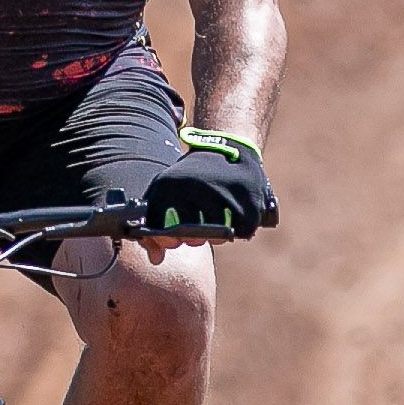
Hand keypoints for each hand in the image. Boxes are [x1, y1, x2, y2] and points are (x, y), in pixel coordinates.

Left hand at [137, 129, 275, 239]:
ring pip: (218, 237)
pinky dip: (241, 229)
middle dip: (194, 238)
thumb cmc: (193, 174)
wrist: (228, 145)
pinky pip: (243, 231)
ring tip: (218, 219)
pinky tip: (236, 216)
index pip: (160, 231)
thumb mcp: (167, 189)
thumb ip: (156, 223)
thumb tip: (155, 259)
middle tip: (199, 227)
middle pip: (191, 238)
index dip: (166, 240)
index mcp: (168, 186)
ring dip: (218, 235)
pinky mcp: (248, 196)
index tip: (173, 238)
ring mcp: (221, 192)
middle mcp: (194, 188)